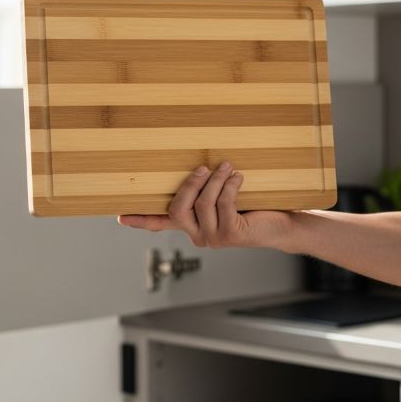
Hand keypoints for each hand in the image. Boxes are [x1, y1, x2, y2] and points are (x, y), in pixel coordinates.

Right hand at [117, 161, 292, 248]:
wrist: (280, 224)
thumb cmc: (252, 206)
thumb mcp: (224, 196)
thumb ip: (206, 188)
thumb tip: (198, 163)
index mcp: (192, 226)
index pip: (162, 224)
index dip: (141, 220)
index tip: (120, 216)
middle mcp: (199, 236)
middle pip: (177, 209)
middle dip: (189, 184)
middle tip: (204, 167)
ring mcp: (214, 238)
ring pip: (203, 203)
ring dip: (215, 180)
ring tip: (227, 167)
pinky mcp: (231, 234)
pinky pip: (223, 203)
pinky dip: (229, 186)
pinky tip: (238, 177)